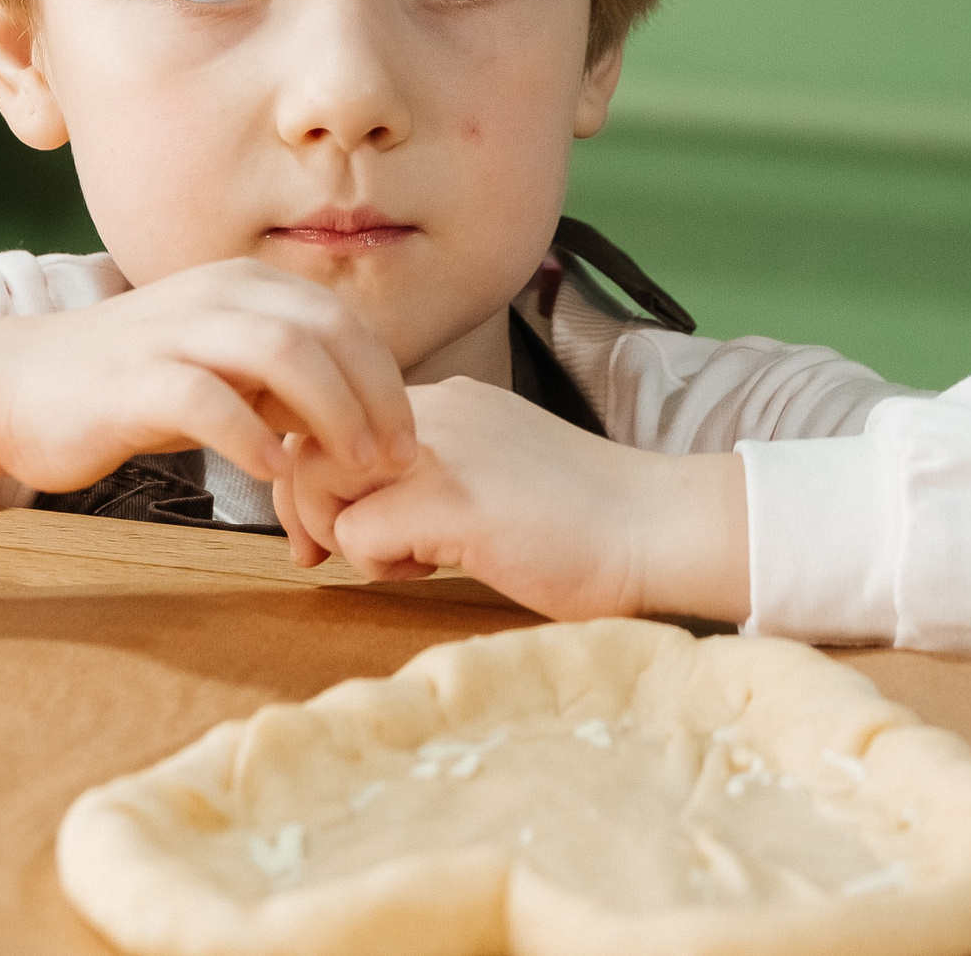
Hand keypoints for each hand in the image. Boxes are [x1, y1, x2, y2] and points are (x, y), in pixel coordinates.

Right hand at [0, 259, 419, 504]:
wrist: (17, 387)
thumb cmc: (131, 388)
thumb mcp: (223, 374)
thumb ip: (286, 386)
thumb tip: (362, 426)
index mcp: (244, 285)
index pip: (342, 321)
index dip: (385, 380)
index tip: (404, 441)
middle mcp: (214, 294)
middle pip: (324, 330)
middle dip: (372, 397)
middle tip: (392, 461)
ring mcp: (172, 332)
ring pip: (280, 350)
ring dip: (329, 411)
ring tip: (348, 467)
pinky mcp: (132, 379)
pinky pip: (207, 398)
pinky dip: (251, 435)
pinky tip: (272, 473)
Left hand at [276, 381, 751, 622]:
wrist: (662, 529)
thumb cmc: (588, 522)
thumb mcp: (495, 473)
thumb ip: (433, 477)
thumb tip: (358, 513)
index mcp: (448, 401)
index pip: (335, 419)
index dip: (320, 476)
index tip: (332, 525)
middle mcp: (436, 410)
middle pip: (308, 443)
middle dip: (309, 508)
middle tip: (329, 555)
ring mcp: (443, 451)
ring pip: (318, 480)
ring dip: (341, 532)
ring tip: (400, 559)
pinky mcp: (453, 501)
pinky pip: (356, 534)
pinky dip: (378, 565)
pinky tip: (435, 569)